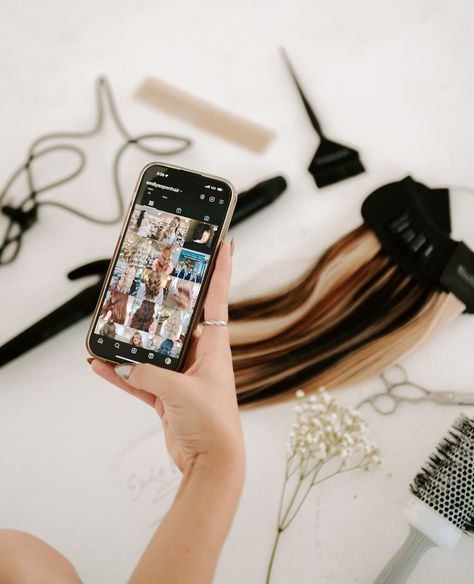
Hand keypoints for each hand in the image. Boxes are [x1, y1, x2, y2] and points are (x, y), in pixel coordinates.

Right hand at [89, 240, 243, 474]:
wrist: (212, 463)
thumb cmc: (214, 425)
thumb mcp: (182, 392)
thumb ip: (151, 375)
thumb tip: (127, 366)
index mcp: (214, 348)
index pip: (217, 300)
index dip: (221, 271)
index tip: (223, 245)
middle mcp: (199, 357)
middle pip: (178, 321)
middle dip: (162, 302)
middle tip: (147, 279)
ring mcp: (181, 376)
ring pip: (153, 350)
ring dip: (131, 342)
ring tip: (110, 327)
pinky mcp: (166, 395)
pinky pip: (138, 377)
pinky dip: (120, 373)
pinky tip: (100, 365)